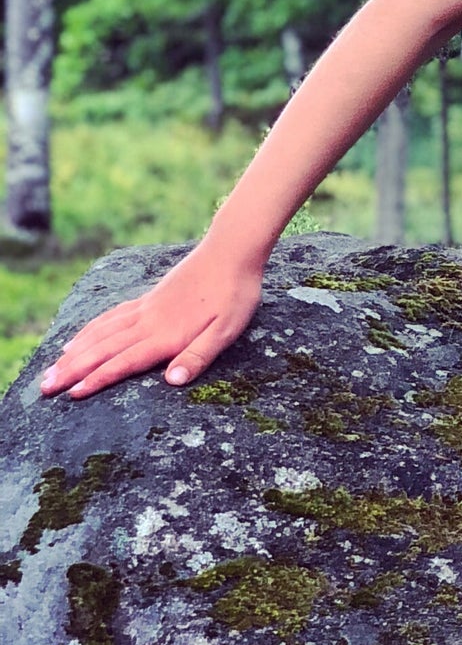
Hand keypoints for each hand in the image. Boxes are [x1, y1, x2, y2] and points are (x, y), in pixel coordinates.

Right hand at [39, 250, 263, 399]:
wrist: (231, 250)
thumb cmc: (235, 293)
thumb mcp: (227, 330)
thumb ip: (199, 355)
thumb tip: (172, 381)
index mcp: (166, 335)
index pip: (125, 362)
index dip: (98, 379)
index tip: (72, 394)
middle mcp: (149, 322)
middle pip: (103, 349)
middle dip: (73, 369)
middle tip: (45, 387)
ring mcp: (145, 308)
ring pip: (101, 332)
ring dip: (75, 351)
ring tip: (51, 367)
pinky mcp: (148, 298)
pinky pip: (111, 316)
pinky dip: (90, 329)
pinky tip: (79, 337)